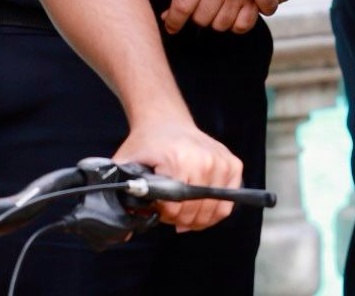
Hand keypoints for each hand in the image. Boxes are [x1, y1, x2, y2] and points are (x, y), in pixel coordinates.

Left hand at [113, 117, 243, 232]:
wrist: (167, 121)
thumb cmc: (147, 145)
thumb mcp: (126, 166)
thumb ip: (121, 195)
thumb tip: (125, 233)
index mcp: (180, 161)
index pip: (175, 208)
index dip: (163, 215)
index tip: (155, 208)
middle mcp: (206, 161)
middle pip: (195, 211)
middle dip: (179, 219)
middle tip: (168, 212)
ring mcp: (222, 162)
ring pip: (214, 209)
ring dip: (197, 218)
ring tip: (183, 211)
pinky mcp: (233, 164)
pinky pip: (228, 202)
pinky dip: (214, 211)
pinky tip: (200, 208)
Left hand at [161, 0, 260, 34]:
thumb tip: (166, 17)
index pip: (181, 7)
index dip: (174, 21)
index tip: (172, 26)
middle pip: (201, 19)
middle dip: (200, 16)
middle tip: (205, 6)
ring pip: (221, 25)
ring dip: (219, 20)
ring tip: (221, 7)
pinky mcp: (254, 2)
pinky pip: (242, 26)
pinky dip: (238, 24)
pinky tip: (236, 13)